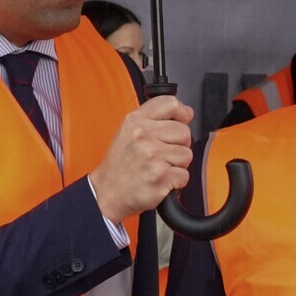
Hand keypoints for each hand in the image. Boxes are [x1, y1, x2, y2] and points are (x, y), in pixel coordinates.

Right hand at [90, 96, 193, 219]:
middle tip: (163, 154)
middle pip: (184, 131)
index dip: (182, 114)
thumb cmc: (121, 163)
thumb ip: (154, 119)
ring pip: (187, 154)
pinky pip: (184, 175)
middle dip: (179, 145)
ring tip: (160, 167)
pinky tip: (161, 179)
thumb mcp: (128, 131)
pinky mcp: (160, 176)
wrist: (108, 191)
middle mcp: (143, 135)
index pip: (171, 104)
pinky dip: (176, 181)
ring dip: (178, 164)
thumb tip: (186, 112)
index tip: (181, 121)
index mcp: (136, 121)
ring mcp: (152, 156)